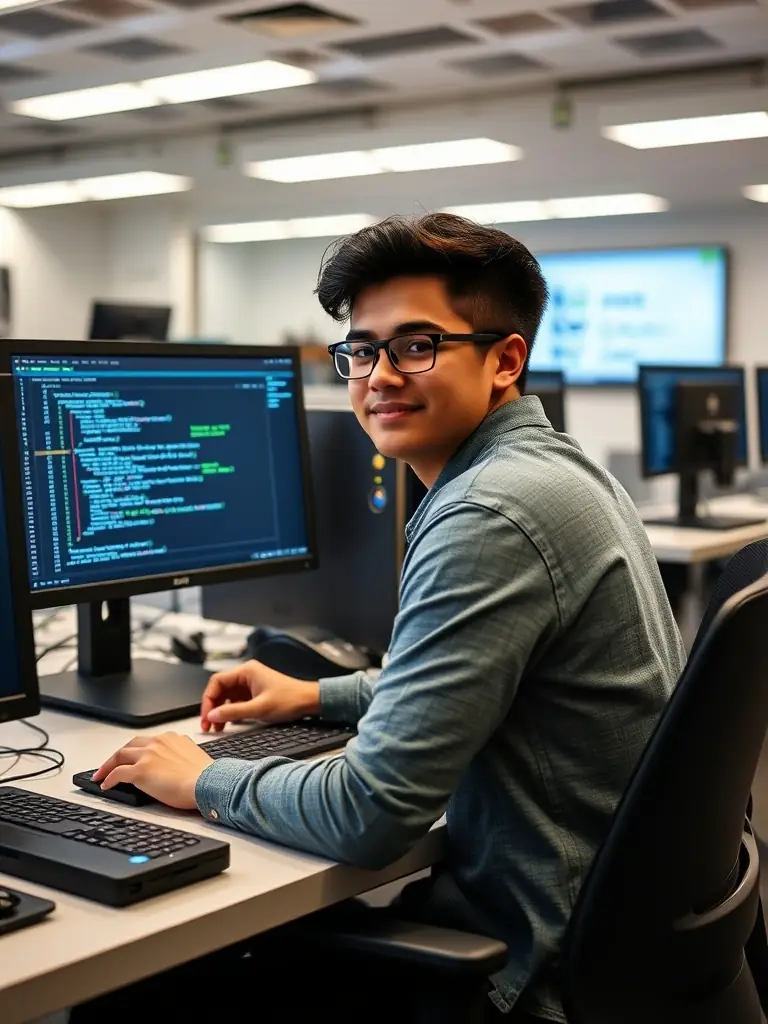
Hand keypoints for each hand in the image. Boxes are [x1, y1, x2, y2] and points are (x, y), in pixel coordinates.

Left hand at [92, 734, 213, 809]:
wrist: (207, 782)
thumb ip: (180, 754)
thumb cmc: (205, 775)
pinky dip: (109, 778)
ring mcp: (147, 755)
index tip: (132, 757)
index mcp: (171, 738)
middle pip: (130, 745)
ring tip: (101, 775)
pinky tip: (106, 785)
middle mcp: (157, 742)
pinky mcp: (140, 771)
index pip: (147, 741)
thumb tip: (176, 763)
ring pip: (120, 756)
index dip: (136, 750)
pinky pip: (118, 773)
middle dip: (118, 755)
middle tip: (111, 764)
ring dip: (108, 766)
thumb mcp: (192, 756)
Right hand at [201, 660, 319, 732]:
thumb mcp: (259, 709)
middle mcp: (247, 675)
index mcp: (246, 671)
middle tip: (208, 724)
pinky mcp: (255, 693)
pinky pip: (236, 701)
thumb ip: (233, 712)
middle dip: (212, 707)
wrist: (310, 701)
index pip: (217, 682)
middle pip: (220, 689)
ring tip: (217, 727)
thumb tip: (212, 715)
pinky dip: (230, 712)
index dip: (208, 699)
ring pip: (227, 696)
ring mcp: (250, 684)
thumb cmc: (290, 700)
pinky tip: (228, 723)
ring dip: (220, 711)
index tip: (206, 715)